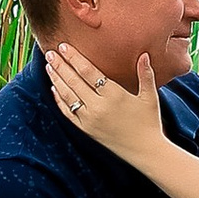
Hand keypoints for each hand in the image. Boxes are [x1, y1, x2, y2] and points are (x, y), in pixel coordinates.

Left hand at [43, 42, 162, 166]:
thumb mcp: (149, 96)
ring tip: (49, 66)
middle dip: (60, 65)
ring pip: (67, 96)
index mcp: (114, 95)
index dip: (74, 58)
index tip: (64, 46)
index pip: (88, 72)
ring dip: (56, 80)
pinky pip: (68, 113)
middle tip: (50, 52)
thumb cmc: (149, 122)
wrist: (145, 151)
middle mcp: (99, 107)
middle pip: (73, 81)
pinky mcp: (86, 130)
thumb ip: (145, 74)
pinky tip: (54, 89)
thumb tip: (144, 54)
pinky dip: (59, 100)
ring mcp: (90, 119)